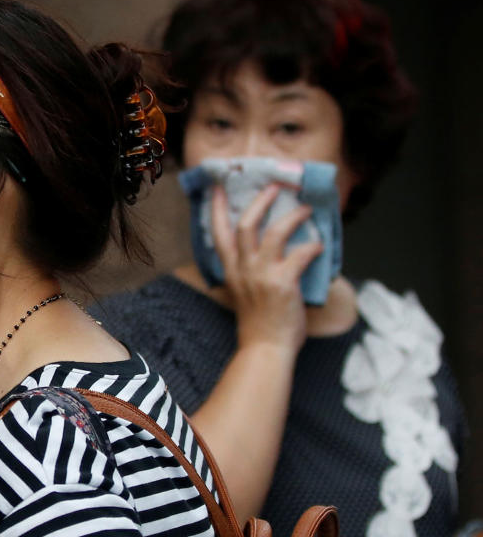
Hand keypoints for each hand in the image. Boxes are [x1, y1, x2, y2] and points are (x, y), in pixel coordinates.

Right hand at [211, 184, 322, 354]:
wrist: (265, 349)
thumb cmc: (259, 324)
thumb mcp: (244, 293)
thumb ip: (250, 272)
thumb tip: (272, 254)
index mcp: (231, 271)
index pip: (218, 234)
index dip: (217, 209)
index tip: (218, 188)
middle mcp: (243, 269)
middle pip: (245, 224)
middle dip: (260, 201)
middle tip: (274, 187)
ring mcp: (261, 275)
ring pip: (274, 232)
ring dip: (293, 216)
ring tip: (305, 209)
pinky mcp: (282, 283)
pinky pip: (301, 253)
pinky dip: (313, 245)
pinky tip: (319, 244)